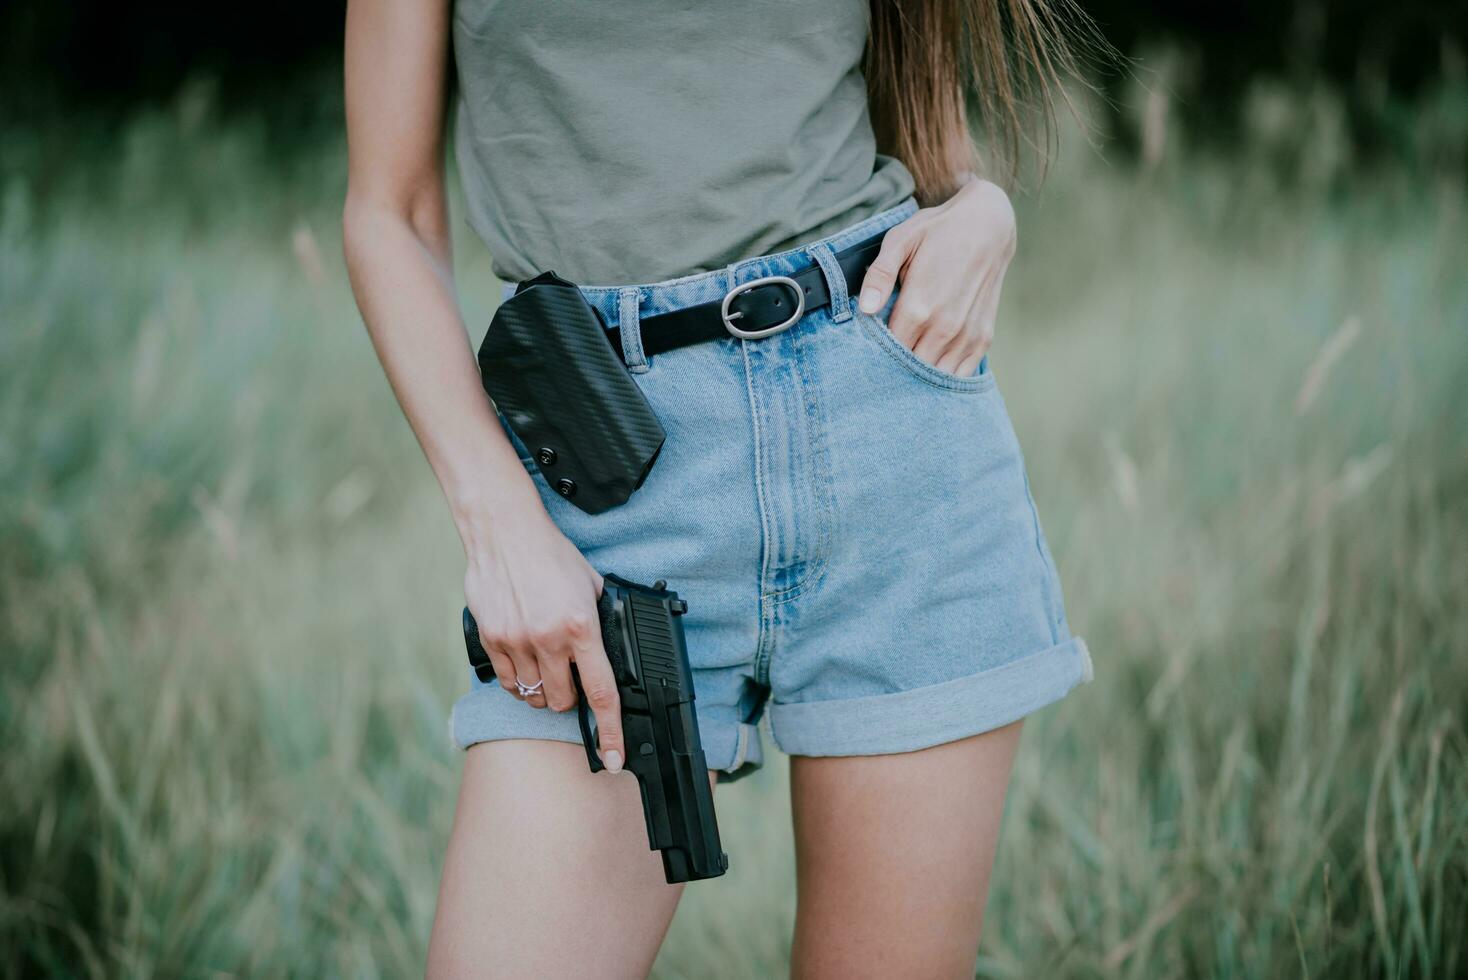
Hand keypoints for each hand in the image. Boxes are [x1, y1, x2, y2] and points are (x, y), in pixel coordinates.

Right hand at [463, 506, 625, 772]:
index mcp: (581, 627)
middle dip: (571, 697)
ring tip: (545, 663)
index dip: (610, 731)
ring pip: (535, 696)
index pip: (601, 692)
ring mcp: (517, 642)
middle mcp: (549, 639)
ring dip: (544, 690)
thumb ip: (598, 621)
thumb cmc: (551, 555)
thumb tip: (606, 653)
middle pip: (564, 701)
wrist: (504, 531)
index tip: (613, 756)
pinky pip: (508, 683)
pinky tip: (524, 661)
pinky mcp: (492, 639)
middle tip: (570, 676)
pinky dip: (519, 682)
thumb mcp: (591, 584)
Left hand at [857, 177, 1016, 377]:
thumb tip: (864, 309)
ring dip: (919, 377)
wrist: (988, 226)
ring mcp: (966, 336)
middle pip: (910, 370)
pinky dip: (944, 378)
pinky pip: (960, 375)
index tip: (869, 349)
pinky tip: (931, 369)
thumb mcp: (900, 241)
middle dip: (894, 369)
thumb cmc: (938, 231)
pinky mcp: (983, 339)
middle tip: (883, 362)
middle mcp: (944, 328)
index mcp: (919, 308)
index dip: (875, 354)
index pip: (888, 352)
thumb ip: (879, 276)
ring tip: (906, 367)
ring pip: (935, 377)